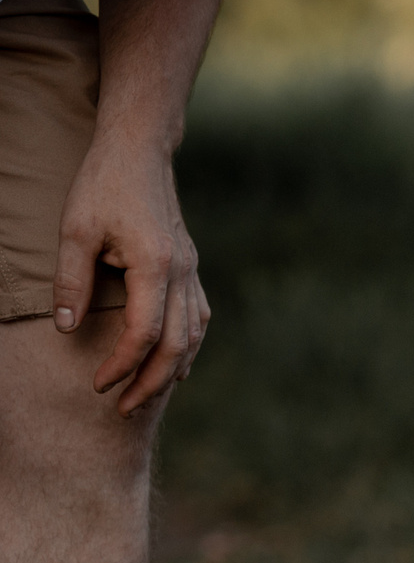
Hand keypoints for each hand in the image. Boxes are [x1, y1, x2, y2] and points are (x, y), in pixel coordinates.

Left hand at [55, 139, 207, 414]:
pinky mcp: (191, 268)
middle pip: (177, 344)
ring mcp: (192, 270)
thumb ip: (71, 281)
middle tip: (123, 410)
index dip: (121, 364)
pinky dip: (187, 348)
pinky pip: (199, 319)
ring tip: (146, 395)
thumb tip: (66, 330)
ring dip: (171, 371)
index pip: (144, 331)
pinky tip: (175, 365)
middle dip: (151, 383)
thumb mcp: (74, 230)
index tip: (97, 385)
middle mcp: (182, 272)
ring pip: (194, 335)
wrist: (140, 152)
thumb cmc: (103, 186)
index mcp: (155, 263)